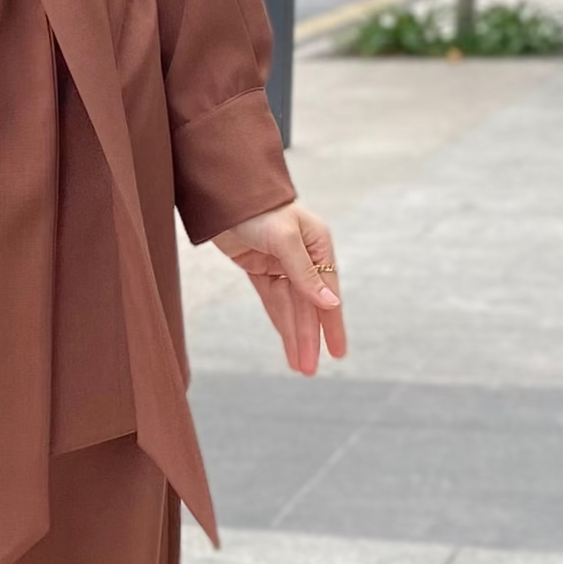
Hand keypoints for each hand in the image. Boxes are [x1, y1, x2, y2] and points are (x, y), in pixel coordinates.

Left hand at [211, 201, 346, 373]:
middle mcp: (304, 257)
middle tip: (308, 370)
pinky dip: (280, 320)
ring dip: (294, 335)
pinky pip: (273, 300)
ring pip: (290, 307)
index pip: (327, 293)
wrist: (223, 193)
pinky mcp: (260, 268)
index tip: (338, 353)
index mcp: (318, 246)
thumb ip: (305, 273)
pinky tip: (287, 341)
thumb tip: (330, 304)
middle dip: (308, 338)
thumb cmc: (260, 208)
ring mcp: (281, 264)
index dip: (332, 324)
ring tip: (298, 366)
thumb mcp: (284, 239)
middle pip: (307, 306)